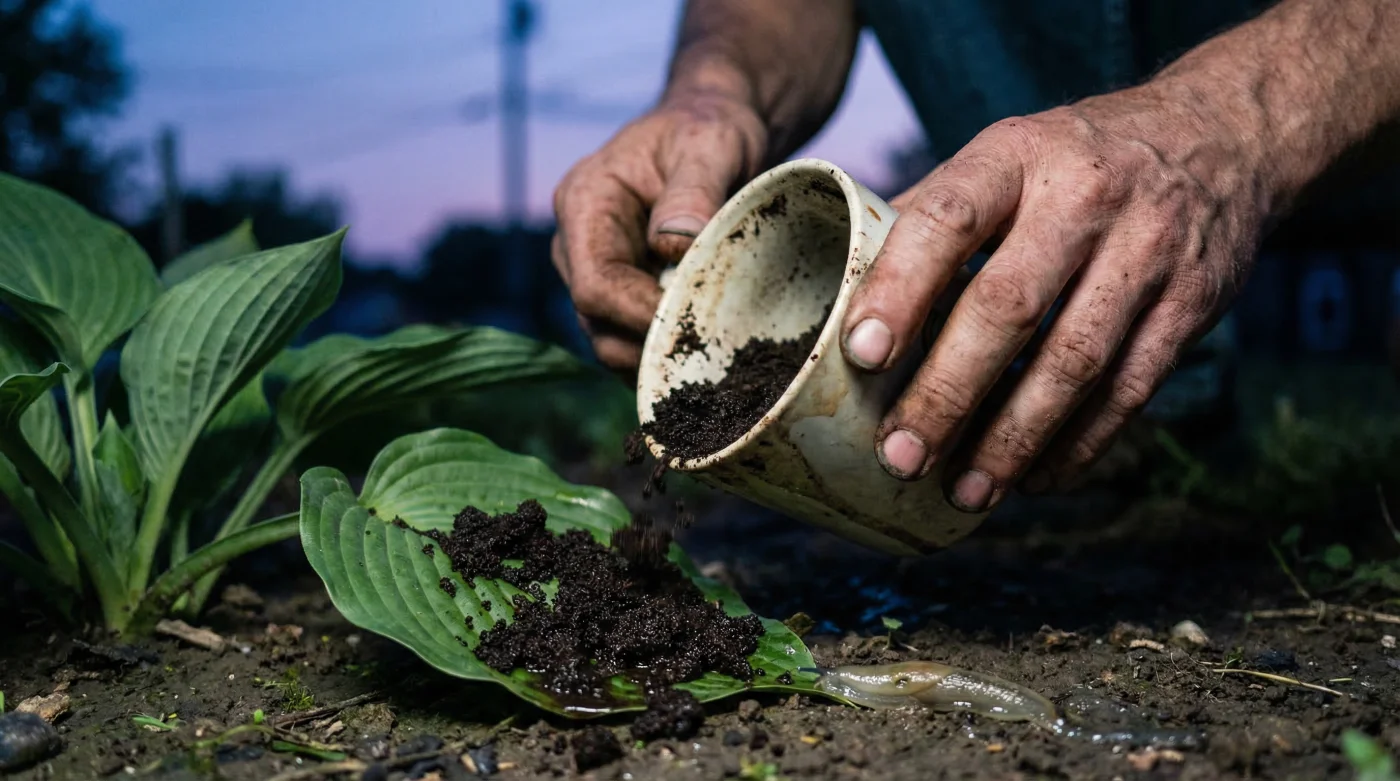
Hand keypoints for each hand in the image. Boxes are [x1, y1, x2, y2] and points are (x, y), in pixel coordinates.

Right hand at [552, 94, 766, 370]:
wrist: (709, 132)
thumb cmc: (708, 130)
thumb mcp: (711, 145)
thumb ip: (694, 191)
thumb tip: (673, 246)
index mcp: (585, 203)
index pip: (597, 285)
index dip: (641, 317)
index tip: (699, 330)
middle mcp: (575, 245)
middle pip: (597, 323)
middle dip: (652, 347)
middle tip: (718, 358)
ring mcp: (593, 273)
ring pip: (610, 342)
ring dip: (659, 359)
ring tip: (717, 363)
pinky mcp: (617, 295)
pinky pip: (630, 341)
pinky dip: (665, 357)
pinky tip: (709, 359)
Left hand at [841, 82, 1265, 510]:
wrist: (1222, 134)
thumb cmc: (1076, 159)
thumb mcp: (1005, 156)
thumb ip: (932, 216)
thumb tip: (841, 289)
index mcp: (1016, 155)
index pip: (948, 218)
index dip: (901, 288)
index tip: (861, 354)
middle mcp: (1085, 197)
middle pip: (1010, 307)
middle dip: (949, 392)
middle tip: (900, 453)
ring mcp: (1148, 251)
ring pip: (1075, 362)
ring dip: (1014, 439)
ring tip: (964, 491)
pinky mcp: (1193, 303)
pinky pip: (1131, 390)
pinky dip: (1079, 444)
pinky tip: (1035, 478)